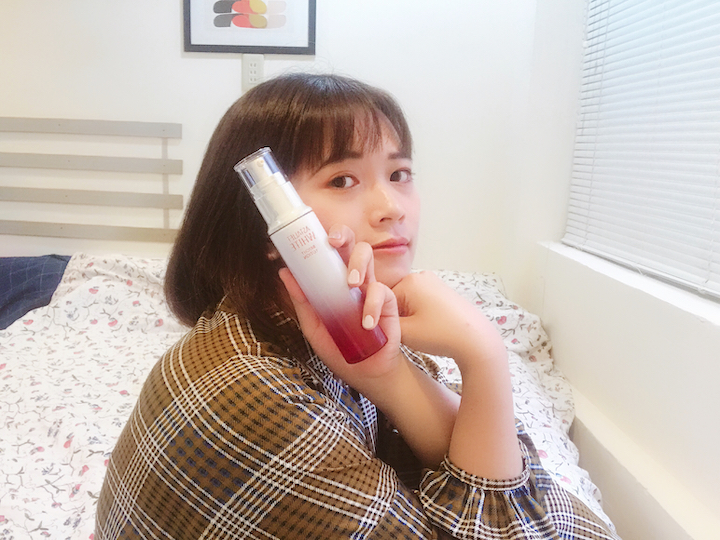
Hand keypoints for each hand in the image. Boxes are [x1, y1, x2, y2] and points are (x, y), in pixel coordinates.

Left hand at [278, 226, 403, 391]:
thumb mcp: (314, 327)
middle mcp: (353, 280)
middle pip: (351, 245)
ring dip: (358, 265)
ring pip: (368, 259)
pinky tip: (366, 324)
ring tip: (352, 284)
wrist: (367, 373)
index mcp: (335, 282)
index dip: (324, 238)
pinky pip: (381, 292)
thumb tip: (285, 273)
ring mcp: (370, 289)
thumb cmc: (341, 348)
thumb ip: (302, 301)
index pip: (331, 252)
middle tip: (333, 243)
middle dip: (344, 236)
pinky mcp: (388, 303)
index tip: (312, 234)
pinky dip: (372, 306)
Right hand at [392, 271, 506, 370]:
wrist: (476, 340)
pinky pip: (420, 301)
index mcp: (409, 281)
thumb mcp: (403, 332)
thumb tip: (372, 320)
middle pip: (394, 298)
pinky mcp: (442, 291)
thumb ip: (382, 323)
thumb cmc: (440, 335)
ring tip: (419, 332)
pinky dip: (418, 313)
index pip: (382, 299)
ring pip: (406, 301)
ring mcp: (433, 282)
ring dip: (406, 316)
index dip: (382, 318)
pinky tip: (428, 327)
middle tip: (406, 334)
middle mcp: (420, 275)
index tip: (390, 333)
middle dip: (395, 316)